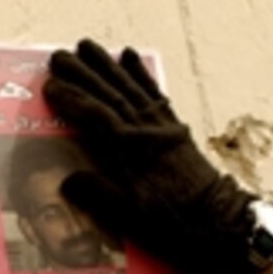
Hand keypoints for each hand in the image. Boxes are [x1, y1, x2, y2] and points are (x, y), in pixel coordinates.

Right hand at [44, 38, 265, 273]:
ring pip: (131, 89)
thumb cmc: (177, 227)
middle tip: (59, 55)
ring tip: (88, 46)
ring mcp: (164, 129)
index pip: (96, 118)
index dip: (72, 100)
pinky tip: (130, 59)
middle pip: (111, 95)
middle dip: (84, 73)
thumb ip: (99, 197)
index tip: (49, 85)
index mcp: (133, 152)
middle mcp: (148, 133)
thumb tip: (67, 180)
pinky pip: (155, 96)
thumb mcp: (132, 220)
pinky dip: (140, 77)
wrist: (223, 226)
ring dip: (108, 67)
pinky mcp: (176, 132)